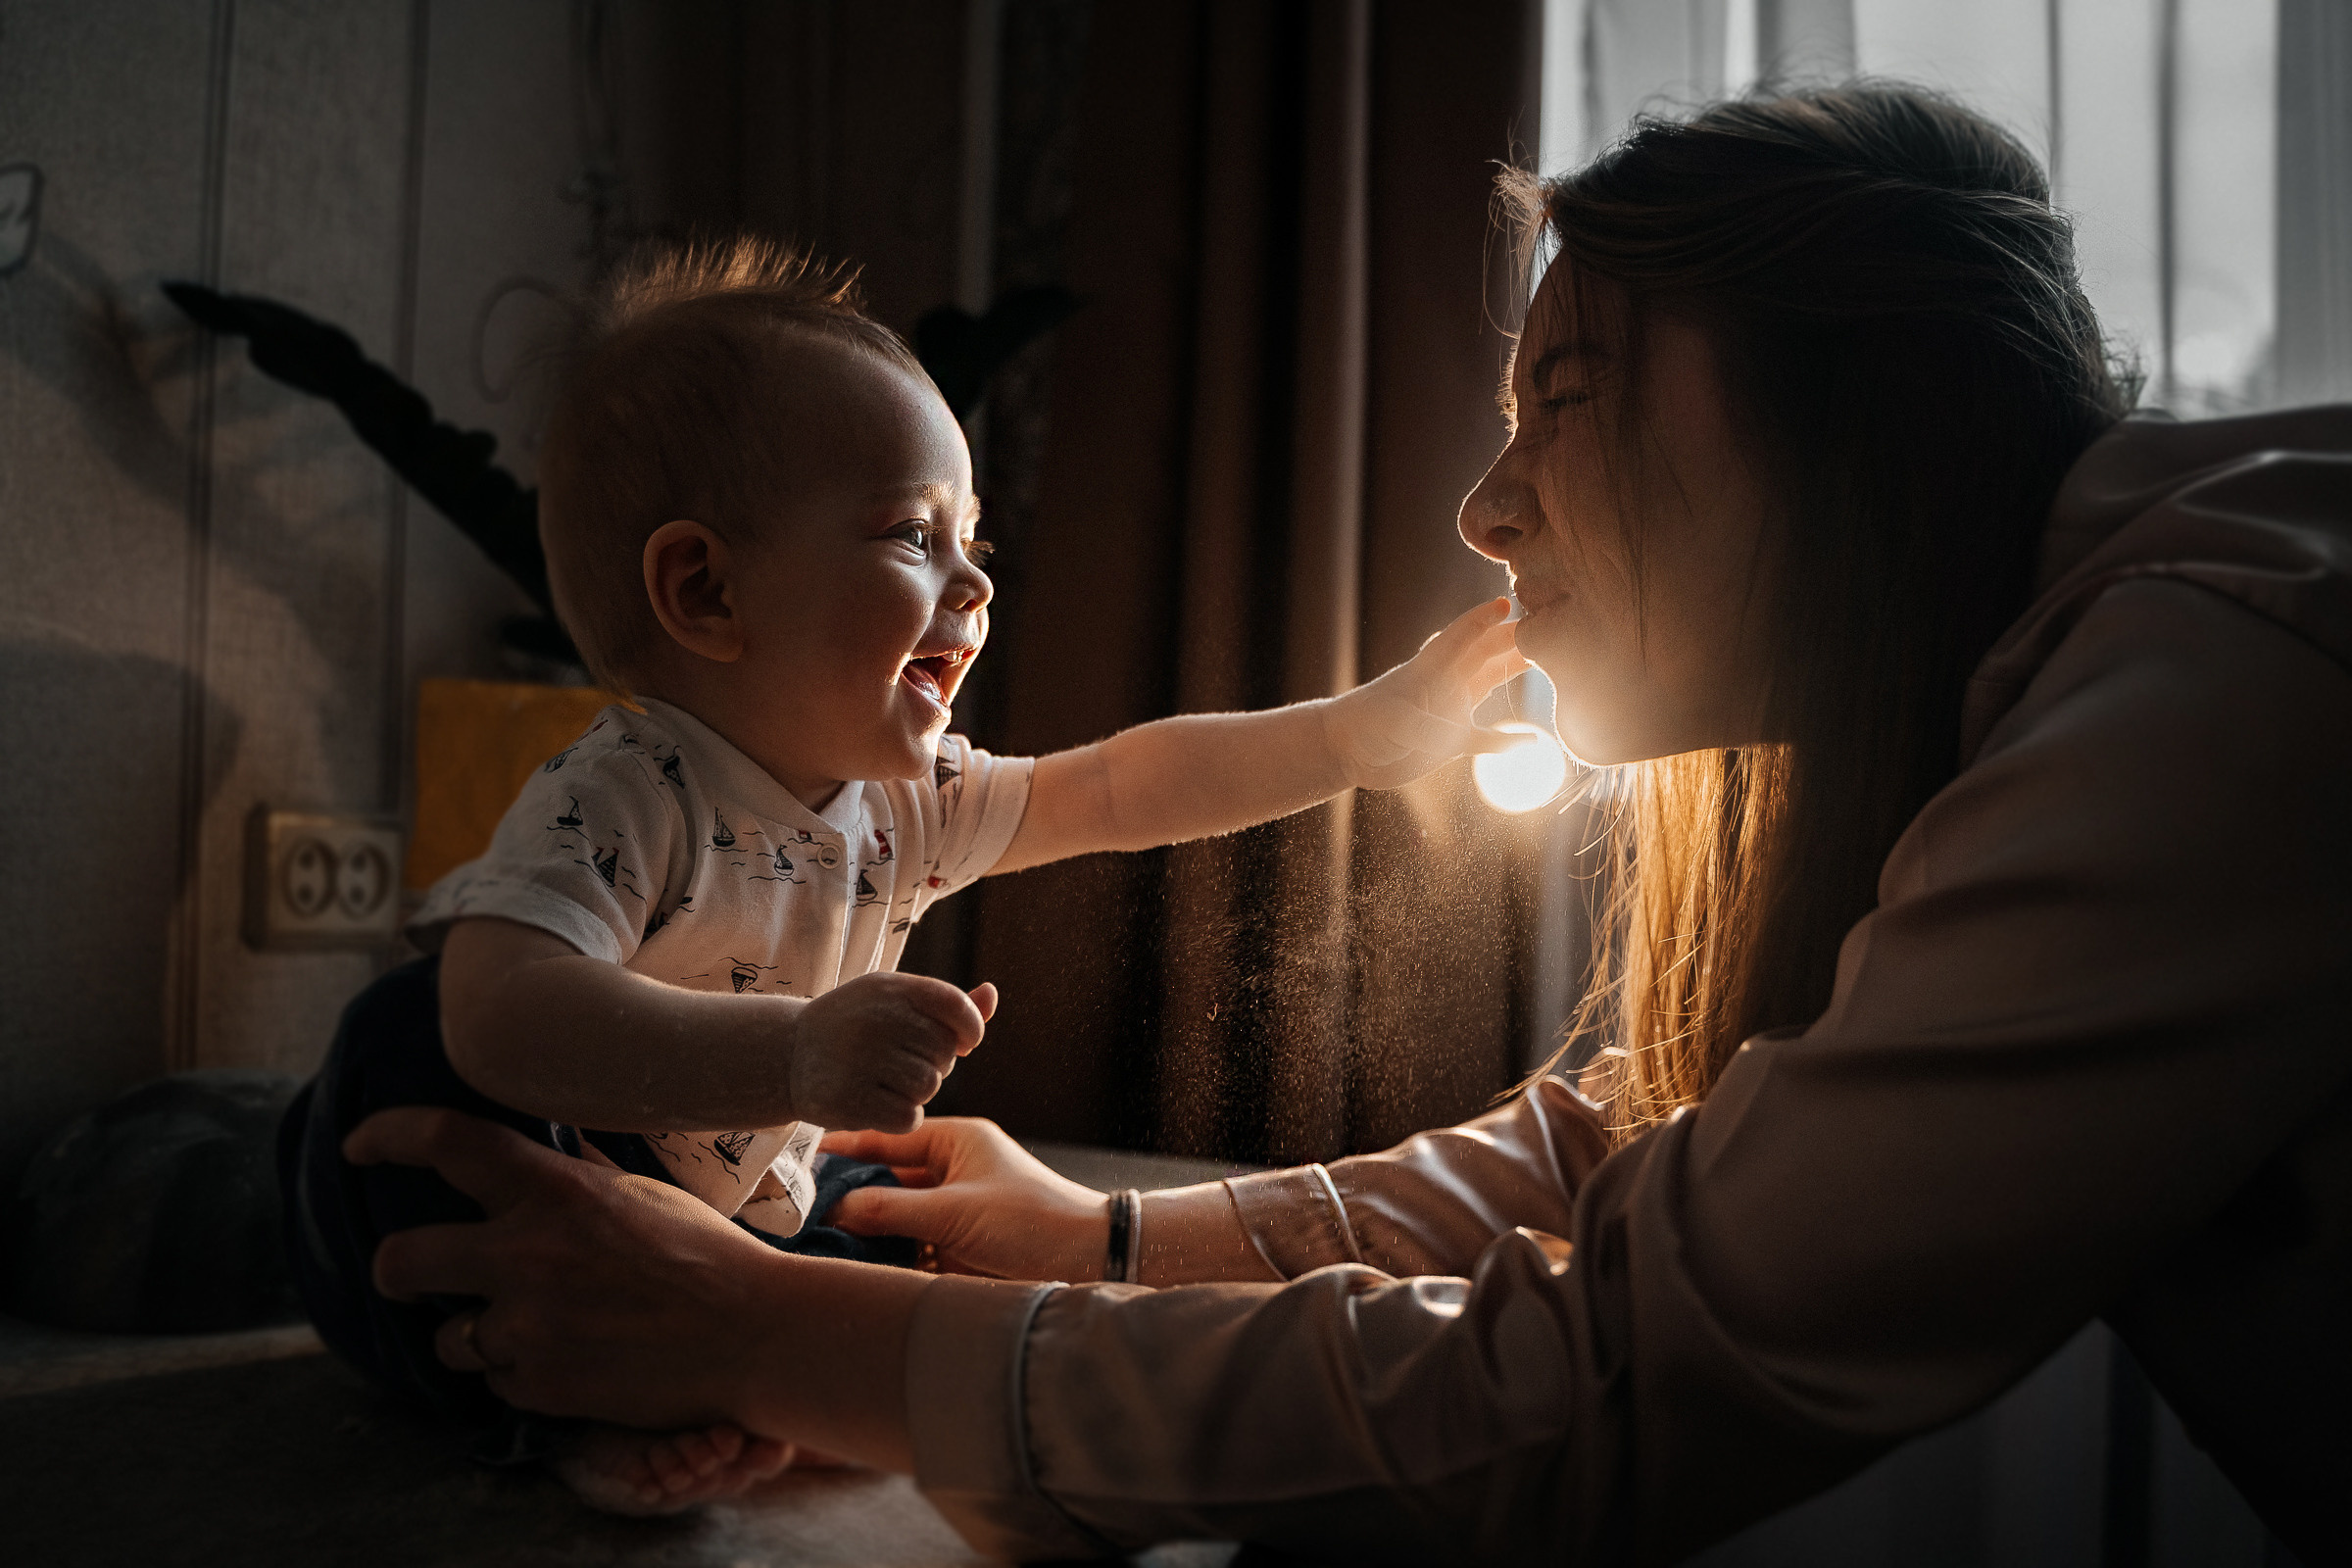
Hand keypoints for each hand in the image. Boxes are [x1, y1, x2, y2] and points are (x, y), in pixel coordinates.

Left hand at [346, 1106, 796, 1435]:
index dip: (388, 1137)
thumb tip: (546, 1140)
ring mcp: (527, 1327)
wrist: (751, 1335)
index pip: (448, 1144)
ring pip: (448, 1335)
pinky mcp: (538, 1385)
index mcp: (556, 1192)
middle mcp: (527, 1255)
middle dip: (397, 1268)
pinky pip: (497, 1380)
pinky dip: (521, 1371)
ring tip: (529, 1327)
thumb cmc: (705, 1255)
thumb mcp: (641, 1192)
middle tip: (411, 1272)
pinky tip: (568, 1357)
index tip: (360, 1147)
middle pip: (401, 1258)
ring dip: (475, 1331)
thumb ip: (577, 1170)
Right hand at [790, 974, 997, 1133]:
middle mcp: (875, 1018)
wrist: (787, 1055)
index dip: (970, 1028)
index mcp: (890, 987)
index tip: (962, 1042)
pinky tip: (879, 1103)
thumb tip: (992, 995)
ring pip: (928, 1087)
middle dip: (935, 1064)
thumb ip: (947, 1004)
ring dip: (918, 1093)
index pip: (956, 1006)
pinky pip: (908, 1117)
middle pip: (944, 1053)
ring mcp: (859, 1059)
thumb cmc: (855, 1026)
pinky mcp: (849, 1099)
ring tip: (889, 1082)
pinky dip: (901, 1117)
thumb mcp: (895, 1002)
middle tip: (904, 1063)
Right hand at [819, 1118, 1110, 1281]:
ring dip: (863, 1227)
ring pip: (895, 1215)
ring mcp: (954, 1208)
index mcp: (955, 1142)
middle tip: (797, 1208)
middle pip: (886, 1179)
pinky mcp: (957, 1245)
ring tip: (813, 1237)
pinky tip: (852, 1263)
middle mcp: (951, 1170)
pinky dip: (885, 1253)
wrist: (1087, 1261)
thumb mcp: (955, 1213)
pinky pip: (911, 1244)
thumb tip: (836, 1209)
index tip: (802, 1159)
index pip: (888, 1138)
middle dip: (847, 1194)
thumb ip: (892, 1211)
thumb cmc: (1032, 1221)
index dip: (845, 1149)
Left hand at [1322, 597, 1533, 789]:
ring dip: (1517, 669)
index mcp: (1430, 669)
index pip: (1462, 636)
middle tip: (1552, 625)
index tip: (1507, 603)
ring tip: (1552, 658)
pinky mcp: (1451, 739)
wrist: (1344, 750)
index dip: (1483, 619)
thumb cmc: (1364, 725)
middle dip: (1517, 636)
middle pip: (1488, 651)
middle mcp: (1446, 682)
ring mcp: (1450, 707)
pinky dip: (1509, 740)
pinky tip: (1532, 742)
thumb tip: (1447, 734)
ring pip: (1492, 681)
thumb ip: (1421, 725)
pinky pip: (1486, 736)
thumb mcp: (1393, 722)